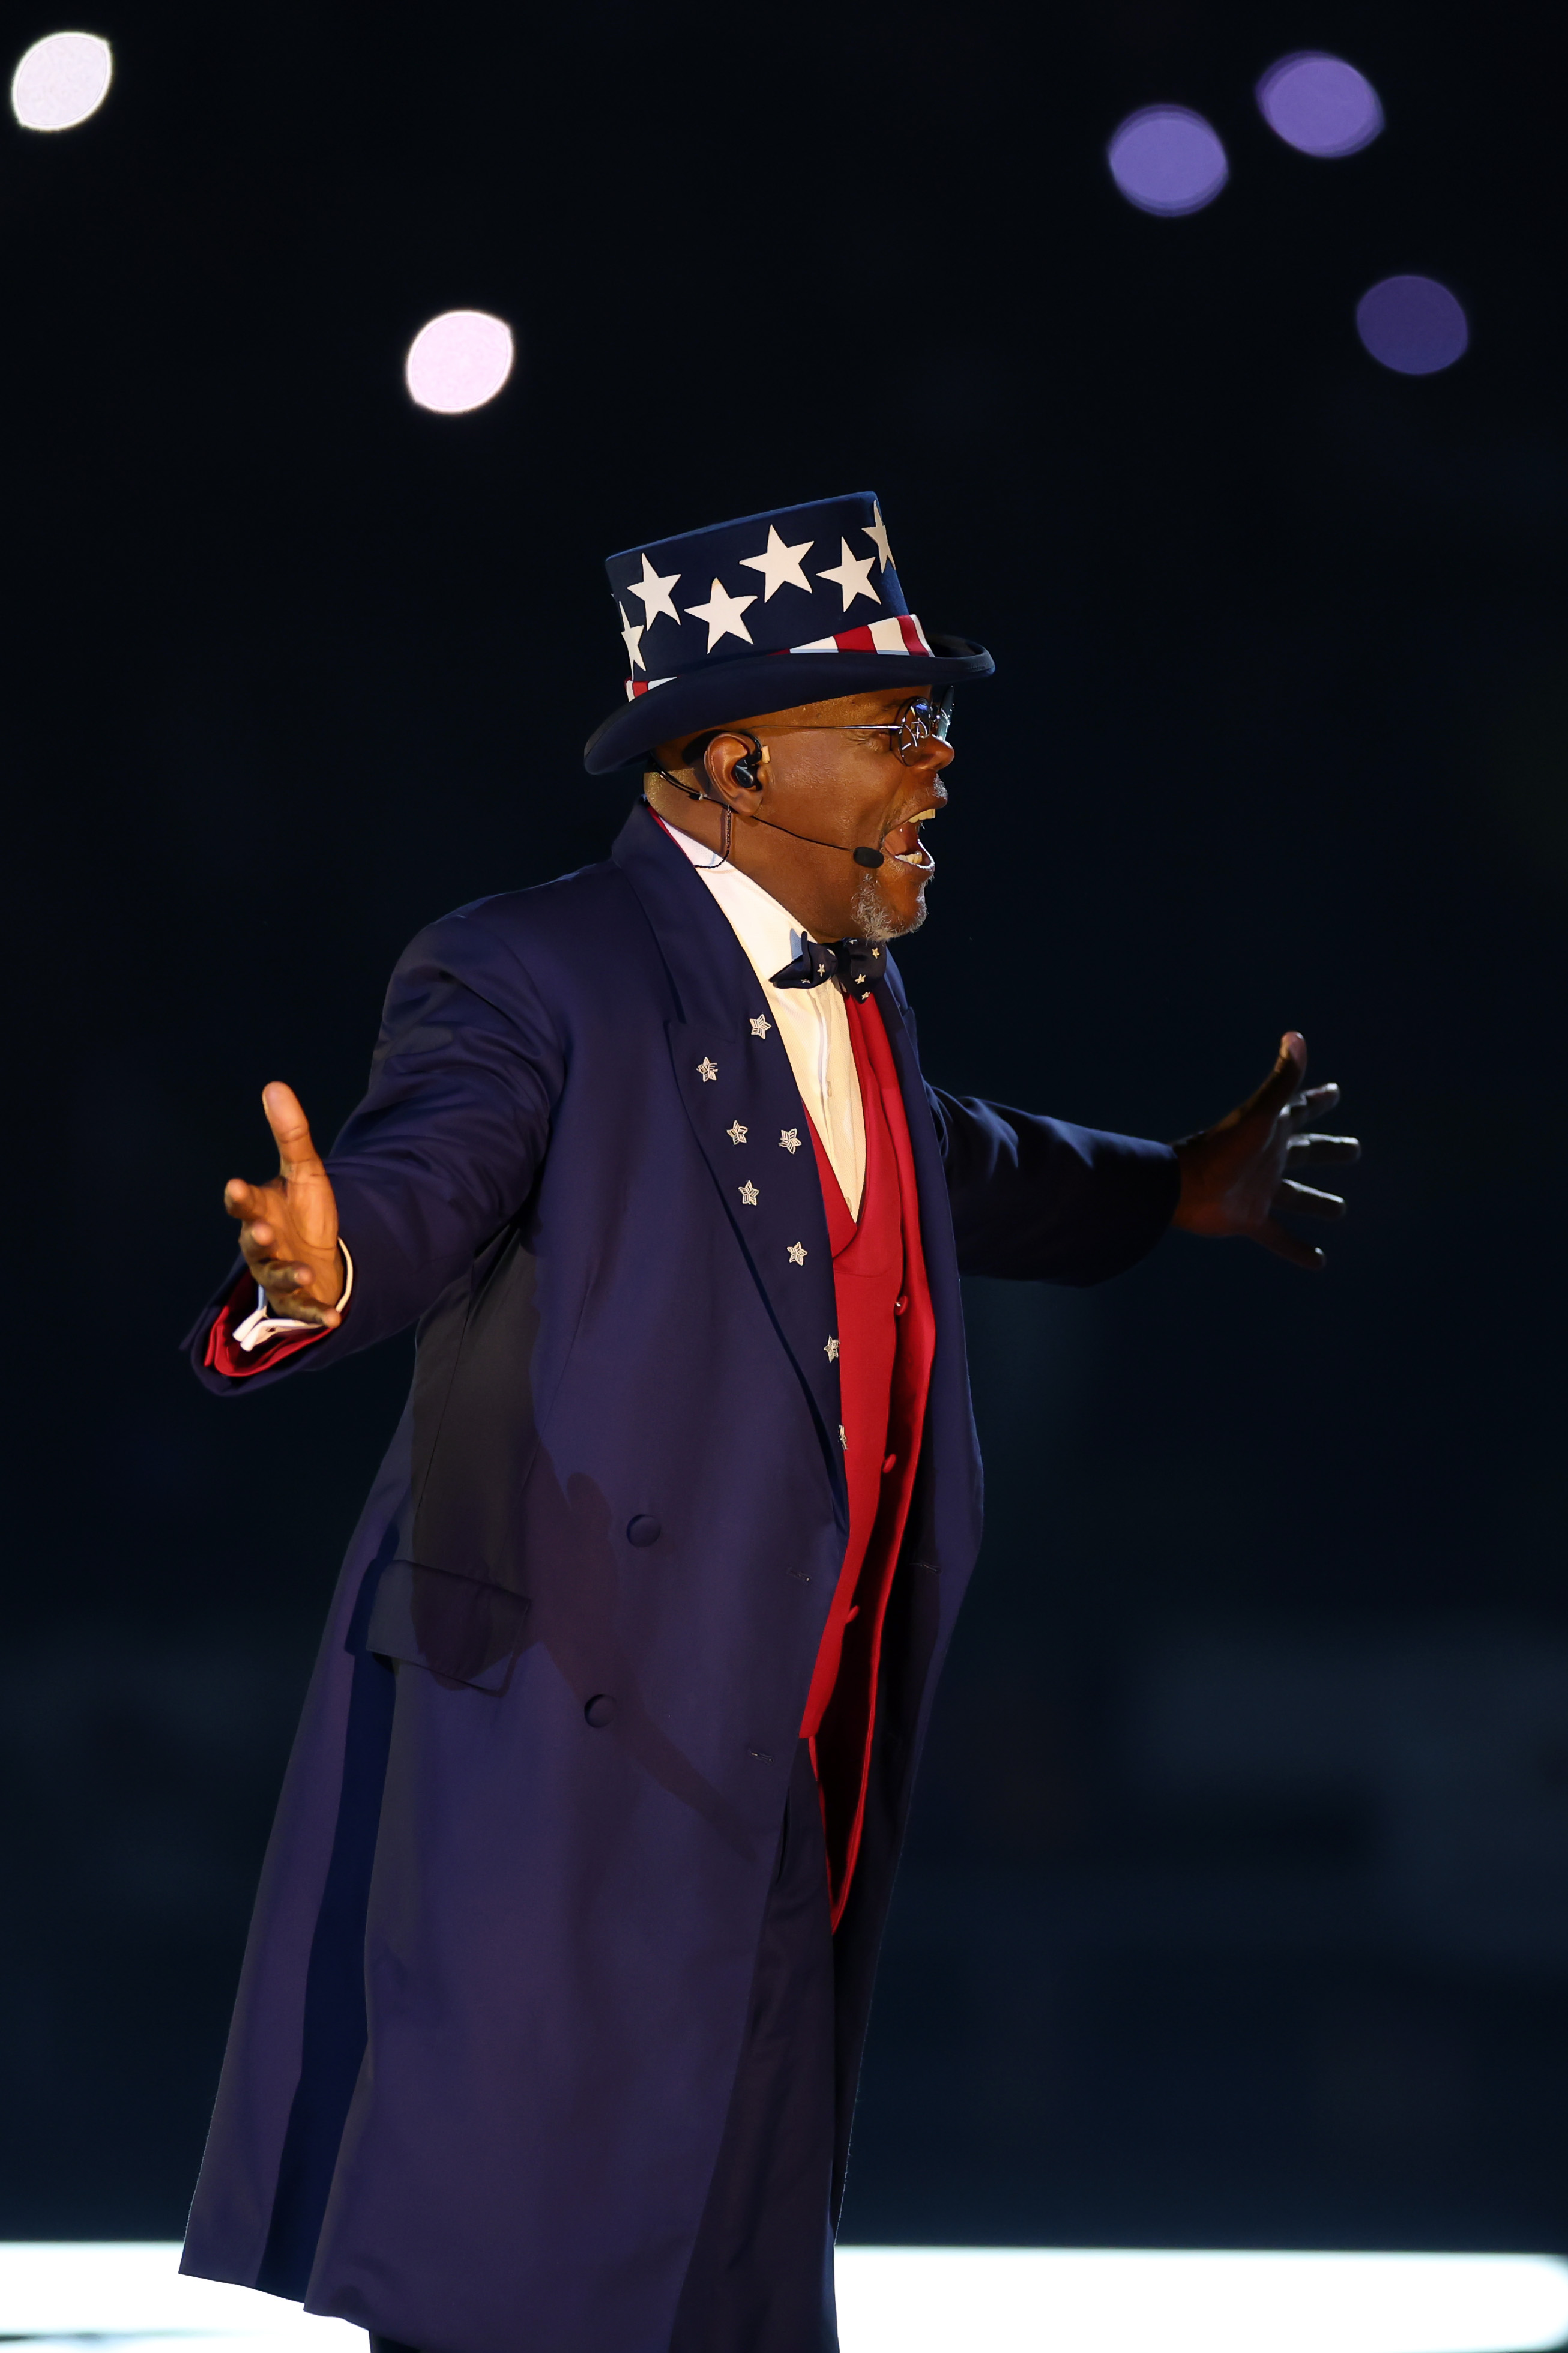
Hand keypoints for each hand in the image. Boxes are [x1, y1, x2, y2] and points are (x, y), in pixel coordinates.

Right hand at [223, 1082, 344, 1326]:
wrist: (318, 1256)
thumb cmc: (303, 1212)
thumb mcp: (305, 1171)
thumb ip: (290, 1134)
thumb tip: (275, 1085)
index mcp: (260, 1212)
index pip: (243, 1204)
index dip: (239, 1197)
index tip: (236, 1187)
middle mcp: (262, 1246)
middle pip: (252, 1243)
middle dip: (256, 1238)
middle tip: (263, 1231)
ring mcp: (277, 1274)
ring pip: (275, 1277)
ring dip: (286, 1274)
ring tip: (302, 1272)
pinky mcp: (298, 1301)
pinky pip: (305, 1311)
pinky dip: (316, 1316)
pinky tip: (334, 1319)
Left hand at [1171, 1033, 1358, 1270]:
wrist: (1182, 1188)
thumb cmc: (1220, 1149)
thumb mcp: (1259, 1115)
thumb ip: (1281, 1080)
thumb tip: (1295, 1036)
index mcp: (1270, 1131)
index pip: (1299, 1110)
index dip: (1316, 1100)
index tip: (1334, 1091)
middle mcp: (1266, 1159)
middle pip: (1305, 1153)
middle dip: (1329, 1151)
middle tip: (1355, 1150)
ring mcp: (1258, 1191)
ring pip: (1295, 1197)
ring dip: (1317, 1203)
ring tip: (1340, 1210)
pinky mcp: (1248, 1220)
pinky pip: (1278, 1237)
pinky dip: (1297, 1249)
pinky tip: (1319, 1261)